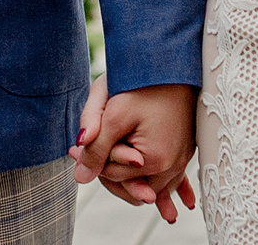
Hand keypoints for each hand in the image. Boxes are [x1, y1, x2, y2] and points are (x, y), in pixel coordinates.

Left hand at [72, 80, 197, 222]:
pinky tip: (170, 196)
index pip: (111, 175)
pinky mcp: (186, 150)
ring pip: (149, 180)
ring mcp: (182, 158)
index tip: (71, 148)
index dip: (90, 161)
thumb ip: (96, 148)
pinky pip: (171, 175)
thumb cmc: (143, 82)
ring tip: (114, 159)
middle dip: (108, 169)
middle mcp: (172, 165)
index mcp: (155, 160)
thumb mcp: (114, 113)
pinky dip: (163, 182)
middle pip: (130, 181)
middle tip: (82, 148)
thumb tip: (80, 177)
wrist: (174, 60)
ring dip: (131, 176)